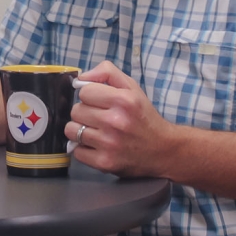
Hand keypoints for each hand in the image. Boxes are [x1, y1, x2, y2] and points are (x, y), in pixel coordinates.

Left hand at [64, 60, 173, 177]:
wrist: (164, 150)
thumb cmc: (144, 117)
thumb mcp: (132, 87)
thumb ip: (107, 72)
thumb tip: (81, 78)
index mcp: (123, 100)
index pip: (84, 92)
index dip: (90, 96)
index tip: (99, 102)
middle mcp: (116, 122)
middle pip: (76, 111)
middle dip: (85, 113)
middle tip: (100, 118)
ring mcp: (109, 144)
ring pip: (71, 130)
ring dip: (81, 130)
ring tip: (97, 131)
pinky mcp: (104, 163)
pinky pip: (77, 151)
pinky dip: (84, 149)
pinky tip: (97, 146)